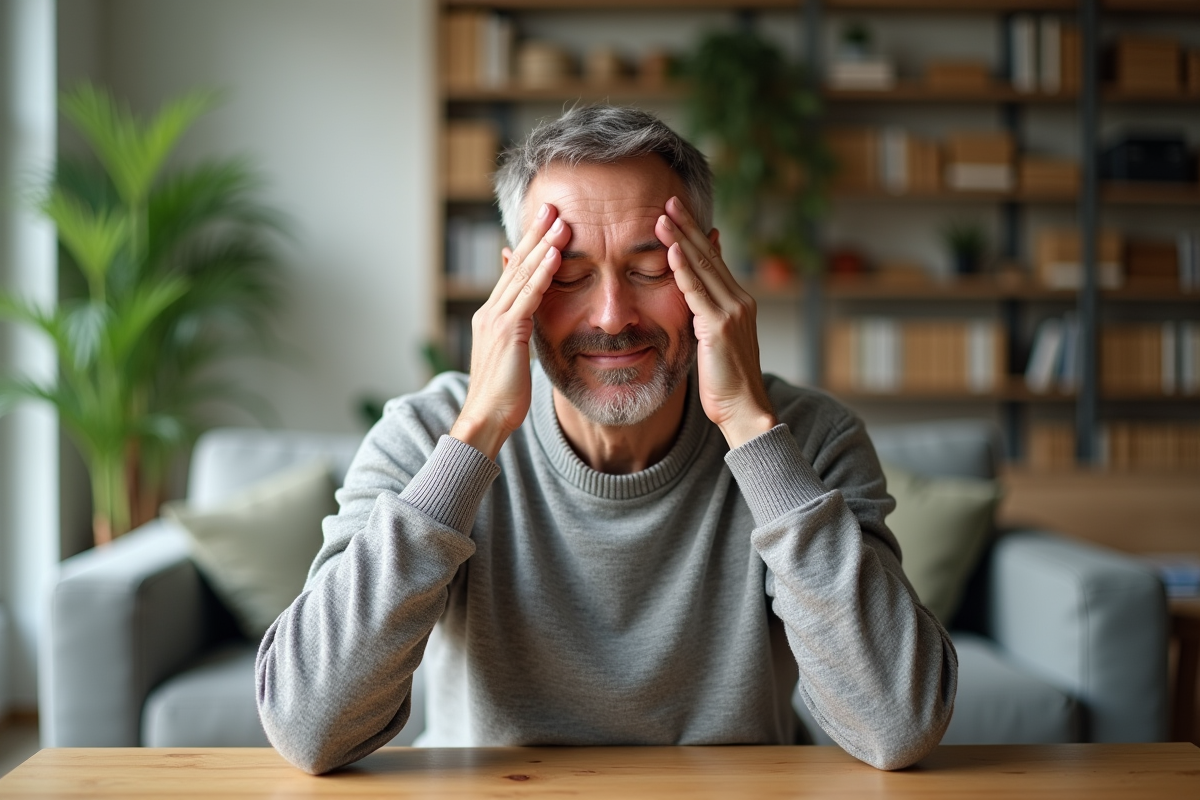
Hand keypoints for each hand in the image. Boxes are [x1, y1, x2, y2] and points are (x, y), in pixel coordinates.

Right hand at [450, 204, 571, 458]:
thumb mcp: (514, 357)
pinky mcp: (508, 332)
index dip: (530, 247)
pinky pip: (528, 296)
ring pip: (523, 275)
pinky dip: (542, 273)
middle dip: (535, 234)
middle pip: (517, 266)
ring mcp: (496, 320)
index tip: (545, 224)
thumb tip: (530, 320)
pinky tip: (556, 254)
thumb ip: (521, 333)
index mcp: (492, 317)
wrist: (486, 420)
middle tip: (551, 206)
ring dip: (543, 245)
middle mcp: (490, 312)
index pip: (514, 274)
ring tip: (559, 221)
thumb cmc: (504, 397)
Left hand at [655, 196, 776, 448]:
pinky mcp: (719, 326)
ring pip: (702, 267)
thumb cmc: (726, 383)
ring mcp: (732, 311)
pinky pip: (697, 291)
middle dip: (688, 226)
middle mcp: (739, 300)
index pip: (714, 260)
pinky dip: (683, 268)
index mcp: (738, 302)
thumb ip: (706, 316)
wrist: (744, 410)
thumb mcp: (714, 342)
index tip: (679, 213)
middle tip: (669, 200)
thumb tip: (693, 299)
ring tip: (663, 215)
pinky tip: (671, 248)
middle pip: (709, 255)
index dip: (696, 234)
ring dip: (681, 238)